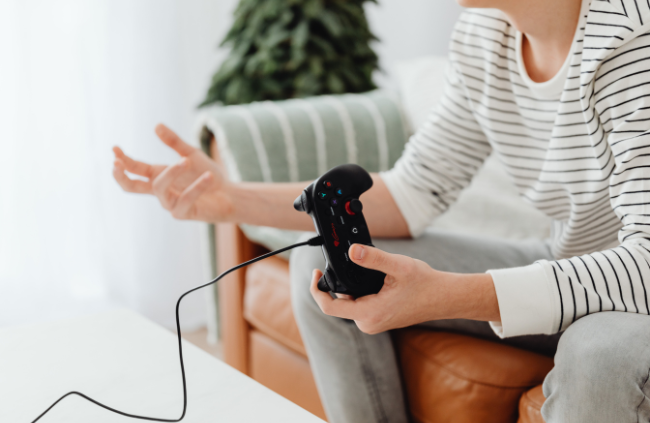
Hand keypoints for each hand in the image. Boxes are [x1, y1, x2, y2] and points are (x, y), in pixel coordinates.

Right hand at [112, 124, 232, 221]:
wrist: (230, 194)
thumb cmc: (208, 175)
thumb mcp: (191, 154)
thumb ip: (174, 142)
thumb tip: (156, 125)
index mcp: (159, 175)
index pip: (135, 168)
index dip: (123, 160)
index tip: (114, 148)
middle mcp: (161, 190)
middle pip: (132, 187)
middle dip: (121, 176)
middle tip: (116, 164)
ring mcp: (170, 203)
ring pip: (159, 188)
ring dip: (172, 172)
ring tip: (187, 160)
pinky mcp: (184, 213)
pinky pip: (185, 199)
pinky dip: (197, 187)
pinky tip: (209, 177)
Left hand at [310, 244, 498, 333]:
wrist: (445, 297)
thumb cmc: (425, 284)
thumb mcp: (397, 266)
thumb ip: (372, 258)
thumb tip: (351, 251)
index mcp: (369, 314)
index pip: (329, 306)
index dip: (317, 289)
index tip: (316, 272)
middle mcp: (368, 323)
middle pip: (338, 302)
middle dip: (337, 282)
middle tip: (345, 261)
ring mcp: (373, 323)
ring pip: (349, 302)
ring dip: (350, 285)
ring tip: (365, 267)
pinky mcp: (379, 318)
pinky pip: (359, 304)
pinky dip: (359, 290)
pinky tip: (371, 277)